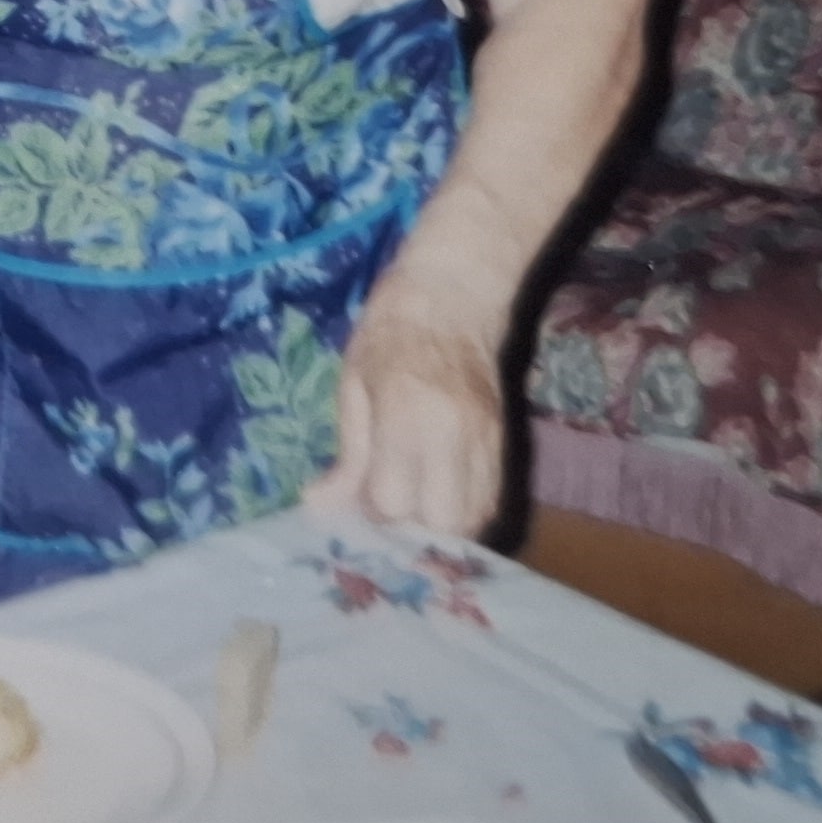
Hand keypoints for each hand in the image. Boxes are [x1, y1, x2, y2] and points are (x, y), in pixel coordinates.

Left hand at [306, 258, 510, 536]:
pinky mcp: (504, 443)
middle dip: (410, 527)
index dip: (371, 508)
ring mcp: (485, 441)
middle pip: (440, 522)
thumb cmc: (390, 333)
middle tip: (389, 503)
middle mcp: (453, 435)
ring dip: (439, 526)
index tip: (359, 493)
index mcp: (406, 415)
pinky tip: (439, 496)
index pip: (392, 500)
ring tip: (414, 502)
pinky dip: (464, 512)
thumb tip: (318, 505)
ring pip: (472, 520)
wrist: (453, 295)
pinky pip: (489, 502)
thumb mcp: (353, 385)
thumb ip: (346, 454)